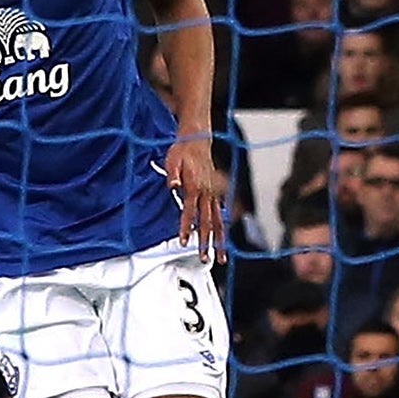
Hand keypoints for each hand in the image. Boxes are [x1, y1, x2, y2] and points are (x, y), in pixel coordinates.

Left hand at [163, 138, 224, 263]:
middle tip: (205, 258)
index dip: (186, 227)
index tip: (184, 241)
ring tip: (222, 257)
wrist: (196, 140)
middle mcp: (207, 193)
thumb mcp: (172, 160)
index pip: (190, 212)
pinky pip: (222, 213)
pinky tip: (226, 239)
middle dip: (206, 242)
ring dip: (220, 240)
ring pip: (218, 221)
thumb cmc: (182, 151)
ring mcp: (214, 194)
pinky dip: (225, 226)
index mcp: (194, 187)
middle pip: (207, 222)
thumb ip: (173, 175)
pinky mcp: (216, 193)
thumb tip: (172, 186)